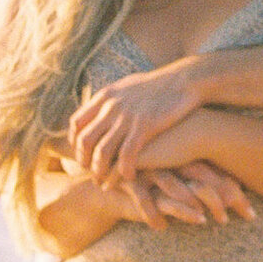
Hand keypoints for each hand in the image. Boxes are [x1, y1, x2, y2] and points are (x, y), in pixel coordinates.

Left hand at [70, 59, 203, 176]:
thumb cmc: (161, 86)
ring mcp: (127, 116)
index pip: (77, 123)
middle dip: (84, 161)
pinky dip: (124, 170)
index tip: (83, 156)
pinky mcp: (145, 126)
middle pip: (85, 140)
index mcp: (106, 96)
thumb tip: (99, 109)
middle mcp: (112, 106)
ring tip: (106, 181)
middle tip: (92, 173)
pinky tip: (129, 177)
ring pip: (102, 152)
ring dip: (101, 171)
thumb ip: (112, 99)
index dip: (75, 144)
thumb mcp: (129, 86)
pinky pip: (126, 156)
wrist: (186, 80)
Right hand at [126, 160, 254, 226]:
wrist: (114, 182)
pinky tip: (162, 227)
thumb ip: (206, 188)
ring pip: (175, 187)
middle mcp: (173, 160)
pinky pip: (146, 199)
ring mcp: (153, 170)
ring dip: (189, 206)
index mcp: (191, 157)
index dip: (235, 193)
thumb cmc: (156, 185)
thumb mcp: (183, 185)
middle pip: (202, 178)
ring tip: (202, 222)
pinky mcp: (132, 183)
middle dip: (218, 200)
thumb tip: (236, 200)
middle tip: (227, 220)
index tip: (250, 214)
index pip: (220, 173)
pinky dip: (155, 214)